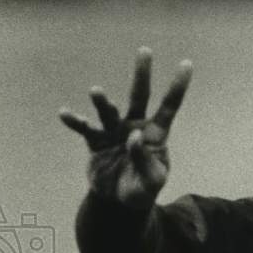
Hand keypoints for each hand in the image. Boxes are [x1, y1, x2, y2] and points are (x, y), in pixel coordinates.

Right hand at [59, 48, 191, 210]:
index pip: (169, 107)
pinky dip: (75, 121)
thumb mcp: (152, 182)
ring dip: (103, 102)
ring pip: (109, 111)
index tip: (187, 63)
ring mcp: (114, 132)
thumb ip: (145, 160)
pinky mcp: (96, 141)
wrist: (118, 202)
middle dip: (142, 74)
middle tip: (145, 50)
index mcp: (155, 134)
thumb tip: (134, 136)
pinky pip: (84, 128)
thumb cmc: (142, 190)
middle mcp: (134, 126)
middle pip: (140, 96)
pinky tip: (65, 114)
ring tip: (96, 92)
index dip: (177, 87)